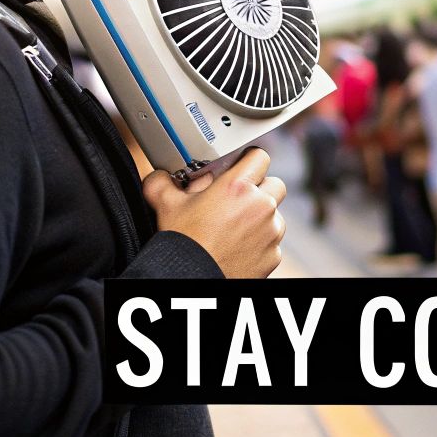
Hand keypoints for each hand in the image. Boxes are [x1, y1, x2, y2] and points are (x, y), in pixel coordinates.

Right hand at [144, 148, 285, 278]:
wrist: (190, 279)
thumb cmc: (182, 243)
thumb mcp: (165, 205)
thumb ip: (163, 181)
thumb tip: (161, 176)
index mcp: (238, 187)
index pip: (260, 157)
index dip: (249, 161)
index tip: (240, 169)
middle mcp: (260, 207)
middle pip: (274, 184)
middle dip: (259, 189)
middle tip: (238, 200)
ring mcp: (270, 232)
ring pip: (275, 214)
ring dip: (261, 217)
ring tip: (235, 227)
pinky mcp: (273, 255)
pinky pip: (273, 241)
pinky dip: (260, 242)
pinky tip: (238, 247)